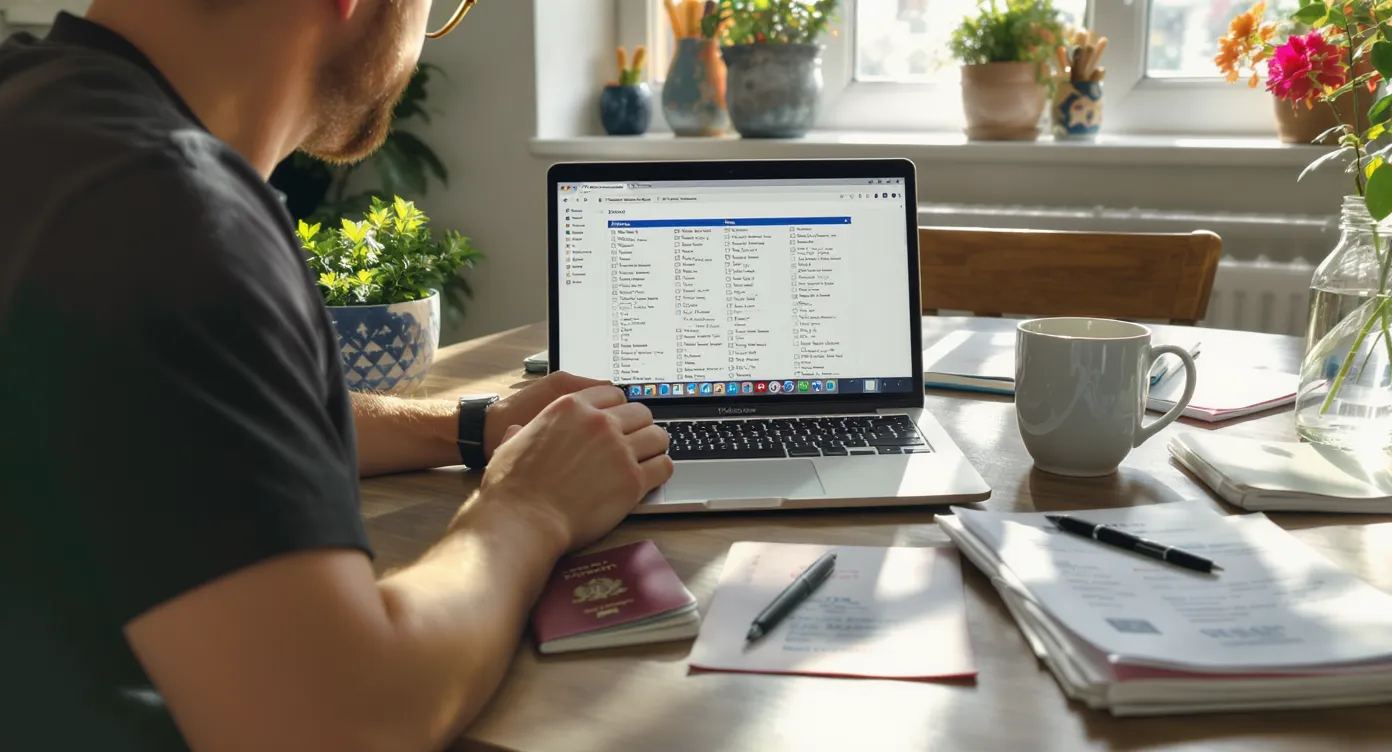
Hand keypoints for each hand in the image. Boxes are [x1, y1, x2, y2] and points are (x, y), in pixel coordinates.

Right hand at [472, 385, 672, 551]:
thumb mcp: (511, 444)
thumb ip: (522, 432)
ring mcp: (619, 450)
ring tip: (648, 458)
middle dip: (640, 426)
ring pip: (657, 436)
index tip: (621, 420)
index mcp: (571, 407)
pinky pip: (663, 466)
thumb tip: (517, 431)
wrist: (524, 519)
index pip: (614, 393)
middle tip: (637, 441)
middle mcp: (599, 423)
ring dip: (654, 446)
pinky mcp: (632, 480)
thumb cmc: (512, 487)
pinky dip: (661, 470)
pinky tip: (652, 476)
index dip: (619, 408)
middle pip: (640, 412)